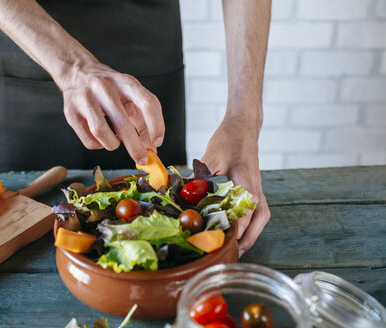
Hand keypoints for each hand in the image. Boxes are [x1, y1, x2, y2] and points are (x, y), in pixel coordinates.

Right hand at [59, 61, 164, 164]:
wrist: (77, 73)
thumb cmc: (109, 89)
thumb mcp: (129, 96)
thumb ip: (142, 121)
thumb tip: (151, 149)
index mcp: (125, 82)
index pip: (147, 103)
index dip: (156, 125)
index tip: (157, 142)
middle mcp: (104, 88)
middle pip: (123, 124)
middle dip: (135, 147)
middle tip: (142, 159)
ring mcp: (85, 98)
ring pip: (101, 132)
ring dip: (113, 144)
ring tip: (115, 139)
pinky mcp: (71, 112)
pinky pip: (89, 140)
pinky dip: (99, 145)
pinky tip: (101, 137)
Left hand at [201, 110, 269, 256]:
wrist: (243, 125)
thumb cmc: (229, 139)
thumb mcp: (212, 155)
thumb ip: (200, 176)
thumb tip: (183, 192)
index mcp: (248, 182)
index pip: (247, 211)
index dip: (238, 228)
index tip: (228, 241)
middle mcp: (256, 187)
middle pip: (260, 218)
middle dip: (250, 237)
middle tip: (235, 252)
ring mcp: (257, 187)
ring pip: (261, 215)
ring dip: (252, 232)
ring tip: (238, 246)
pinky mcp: (253, 186)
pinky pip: (256, 209)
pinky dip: (250, 222)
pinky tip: (237, 227)